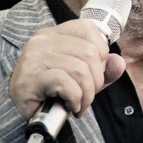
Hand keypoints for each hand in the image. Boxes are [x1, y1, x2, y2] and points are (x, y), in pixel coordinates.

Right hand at [9, 18, 126, 120]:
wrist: (23, 113)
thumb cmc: (53, 92)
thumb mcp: (84, 79)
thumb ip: (104, 70)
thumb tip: (118, 63)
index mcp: (55, 34)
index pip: (87, 28)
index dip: (101, 51)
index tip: (95, 72)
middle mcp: (43, 41)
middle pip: (89, 52)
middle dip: (96, 80)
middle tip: (88, 95)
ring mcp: (35, 58)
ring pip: (80, 69)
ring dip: (87, 94)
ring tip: (79, 104)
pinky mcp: (30, 78)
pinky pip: (65, 83)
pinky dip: (75, 98)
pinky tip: (70, 106)